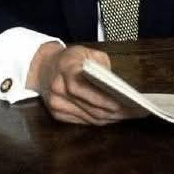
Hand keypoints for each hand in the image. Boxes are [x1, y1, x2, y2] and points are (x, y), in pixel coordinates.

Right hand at [26, 42, 147, 125]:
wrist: (43, 67)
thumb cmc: (69, 58)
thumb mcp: (86, 52)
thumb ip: (101, 64)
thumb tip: (116, 83)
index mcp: (66, 69)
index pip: (83, 88)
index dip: (102, 99)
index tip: (120, 104)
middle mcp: (58, 88)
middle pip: (88, 107)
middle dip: (111, 112)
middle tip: (130, 112)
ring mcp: (56, 104)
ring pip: (87, 117)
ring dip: (107, 119)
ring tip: (124, 116)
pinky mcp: (56, 114)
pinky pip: (82, 121)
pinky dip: (97, 120)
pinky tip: (110, 117)